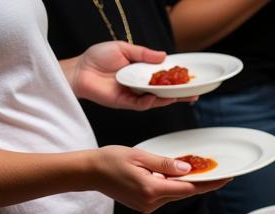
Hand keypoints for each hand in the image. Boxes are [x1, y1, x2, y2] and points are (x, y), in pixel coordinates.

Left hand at [63, 41, 193, 109]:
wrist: (80, 70)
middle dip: (181, 94)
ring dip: (170, 99)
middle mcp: (142, 86)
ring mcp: (136, 96)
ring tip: (182, 97)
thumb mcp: (123, 48)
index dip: (178, 79)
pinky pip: (143, 105)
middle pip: (166, 91)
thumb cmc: (97, 58)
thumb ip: (143, 53)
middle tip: (195, 94)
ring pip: (158, 100)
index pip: (164, 77)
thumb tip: (163, 55)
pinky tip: (156, 96)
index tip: (191, 79)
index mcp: (142, 72)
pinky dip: (151, 101)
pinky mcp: (128, 104)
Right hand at [89, 146, 229, 212]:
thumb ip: (165, 164)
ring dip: (182, 182)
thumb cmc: (110, 160)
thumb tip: (187, 169)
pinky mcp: (145, 206)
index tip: (226, 178)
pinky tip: (170, 175)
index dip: (209, 183)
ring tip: (190, 167)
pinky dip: (170, 185)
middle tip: (212, 167)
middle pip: (184, 192)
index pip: (189, 188)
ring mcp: (148, 207)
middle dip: (198, 181)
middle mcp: (152, 202)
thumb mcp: (139, 156)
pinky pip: (164, 195)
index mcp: (152, 189)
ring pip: (175, 194)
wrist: (88, 173)